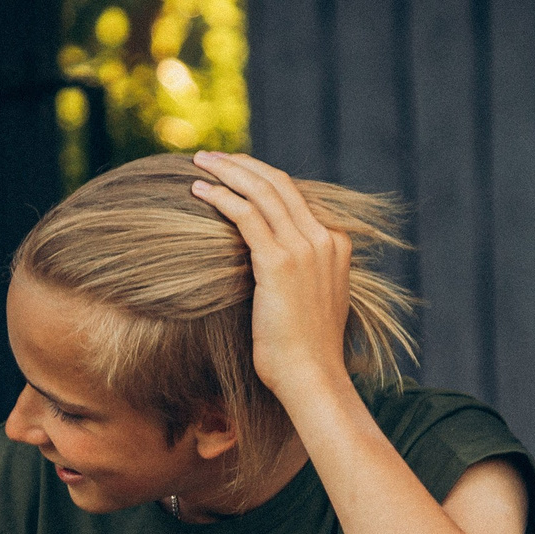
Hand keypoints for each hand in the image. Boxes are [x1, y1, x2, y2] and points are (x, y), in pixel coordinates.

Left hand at [189, 151, 355, 408]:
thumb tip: (266, 270)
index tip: (233, 171)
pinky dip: (222, 198)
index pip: (294, 196)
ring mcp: (305, 249)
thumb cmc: (302, 352)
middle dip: (241, 164)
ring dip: (228, 172)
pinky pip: (247, 216)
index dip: (260, 178)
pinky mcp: (280, 263)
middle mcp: (324, 239)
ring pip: (262, 192)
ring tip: (199, 163)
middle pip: (279, 183)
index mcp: (336, 244)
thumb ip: (296, 277)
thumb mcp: (307, 304)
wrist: (312, 377)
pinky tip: (199, 192)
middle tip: (210, 156)